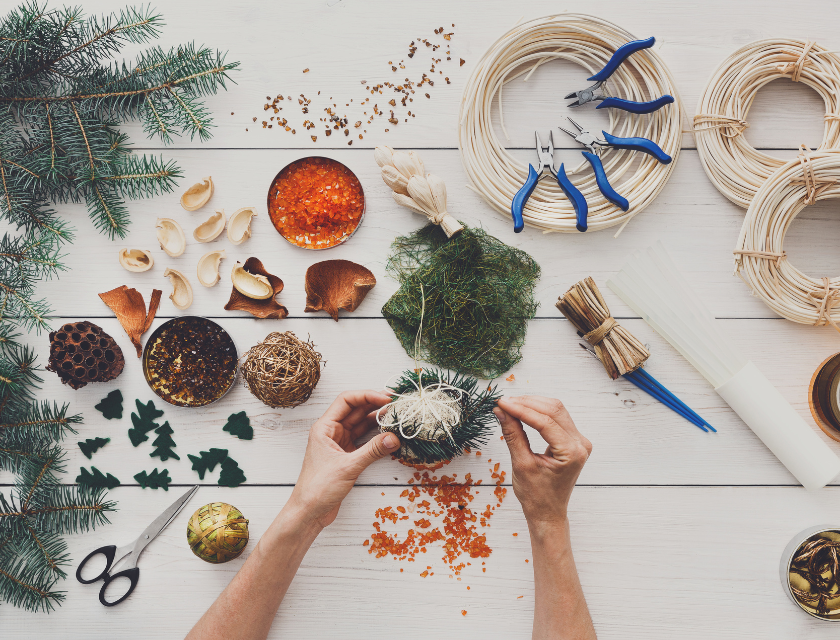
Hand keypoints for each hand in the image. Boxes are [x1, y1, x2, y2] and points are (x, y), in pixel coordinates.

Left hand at [286, 390, 399, 528]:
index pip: (346, 400)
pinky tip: (388, 434)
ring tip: (396, 416)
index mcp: (324, 427)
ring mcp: (339, 443)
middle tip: (396, 404)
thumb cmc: (318, 488)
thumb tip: (394, 437)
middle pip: (355, 410)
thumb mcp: (348, 467)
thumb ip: (372, 450)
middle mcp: (331, 432)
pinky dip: (375, 435)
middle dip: (375, 405)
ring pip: (360, 424)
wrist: (308, 512)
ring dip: (377, 419)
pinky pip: (363, 439)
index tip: (386, 398)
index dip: (367, 395)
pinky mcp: (345, 456)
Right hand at [494, 396, 591, 528]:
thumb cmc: (536, 496)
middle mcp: (580, 444)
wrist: (548, 513)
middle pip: (554, 410)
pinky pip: (556, 418)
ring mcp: (579, 441)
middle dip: (526, 403)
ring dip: (532, 404)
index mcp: (572, 453)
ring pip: (556, 410)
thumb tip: (501, 411)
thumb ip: (513, 435)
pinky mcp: (573, 440)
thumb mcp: (521, 464)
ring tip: (509, 405)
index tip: (501, 403)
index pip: (545, 422)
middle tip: (503, 403)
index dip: (521, 409)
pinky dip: (538, 412)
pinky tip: (522, 411)